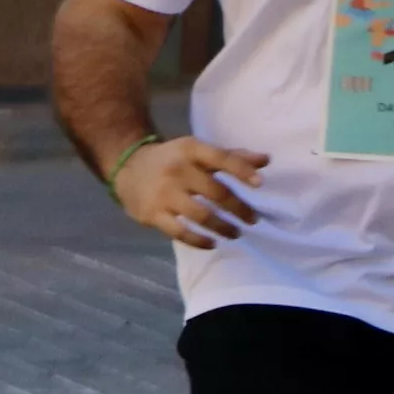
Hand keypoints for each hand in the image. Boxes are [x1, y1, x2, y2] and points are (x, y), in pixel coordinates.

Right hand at [113, 135, 267, 248]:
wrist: (127, 169)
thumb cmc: (173, 160)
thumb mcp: (198, 151)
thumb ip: (232, 157)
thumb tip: (266, 160)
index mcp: (190, 150)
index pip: (220, 158)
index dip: (241, 171)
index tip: (260, 184)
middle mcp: (177, 171)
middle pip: (215, 192)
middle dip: (239, 209)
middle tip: (252, 220)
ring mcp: (164, 194)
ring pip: (200, 215)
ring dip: (223, 227)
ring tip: (236, 233)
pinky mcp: (153, 214)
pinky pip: (179, 232)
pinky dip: (199, 240)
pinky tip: (212, 243)